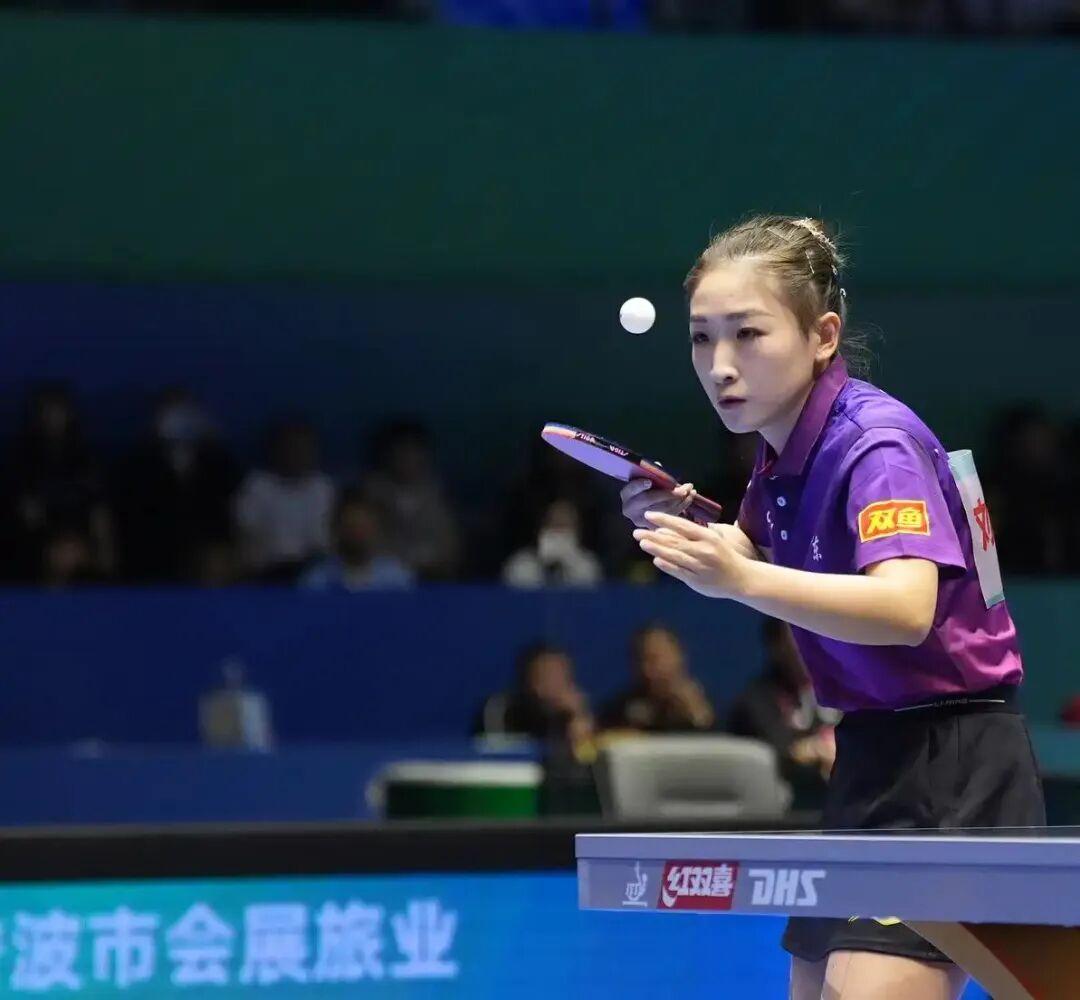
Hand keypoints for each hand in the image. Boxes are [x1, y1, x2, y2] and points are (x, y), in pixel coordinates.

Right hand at [620, 479, 697, 528]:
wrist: (642, 506)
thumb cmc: (645, 488)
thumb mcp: (644, 478)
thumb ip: (650, 473)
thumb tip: (659, 467)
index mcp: (626, 495)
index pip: (631, 489)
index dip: (639, 486)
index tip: (649, 481)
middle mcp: (631, 510)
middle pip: (650, 500)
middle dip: (669, 493)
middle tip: (684, 487)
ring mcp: (642, 520)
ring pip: (663, 509)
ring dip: (680, 499)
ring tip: (690, 490)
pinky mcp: (653, 527)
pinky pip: (670, 516)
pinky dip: (682, 506)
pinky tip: (690, 497)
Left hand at [633, 511, 751, 598]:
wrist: (741, 579)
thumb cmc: (724, 555)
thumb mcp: (713, 538)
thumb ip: (691, 534)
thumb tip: (663, 529)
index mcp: (708, 537)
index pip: (682, 525)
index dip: (664, 520)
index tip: (649, 516)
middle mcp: (703, 551)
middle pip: (675, 541)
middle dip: (654, 536)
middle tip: (637, 531)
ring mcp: (700, 567)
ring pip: (675, 556)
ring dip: (657, 549)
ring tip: (643, 542)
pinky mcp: (697, 581)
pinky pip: (679, 572)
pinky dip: (667, 565)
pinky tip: (656, 560)